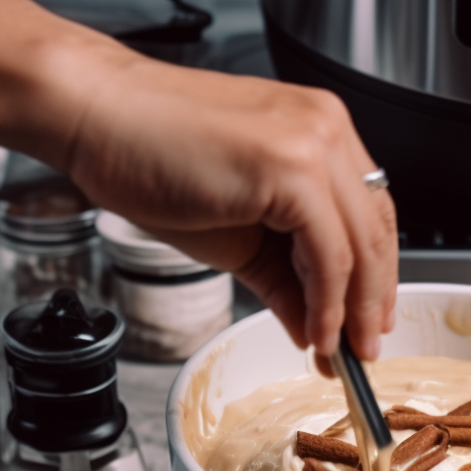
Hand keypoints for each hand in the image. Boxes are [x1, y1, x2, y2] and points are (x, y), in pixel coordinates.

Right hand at [61, 52, 397, 362]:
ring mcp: (314, 143)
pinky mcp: (292, 166)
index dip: (373, 275)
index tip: (365, 321)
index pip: (370, 213)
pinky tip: (317, 333)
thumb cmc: (149, 154)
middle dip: (372, 302)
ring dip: (353, 312)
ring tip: (342, 355)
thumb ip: (283, 276)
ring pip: (361, 245)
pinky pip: (328, 253)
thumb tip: (310, 324)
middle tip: (363, 352)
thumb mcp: (234, 231)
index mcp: (319, 130)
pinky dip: (327, 303)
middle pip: (376, 231)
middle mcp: (327, 128)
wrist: (94, 115)